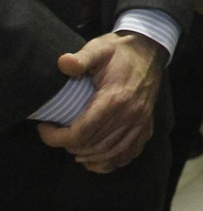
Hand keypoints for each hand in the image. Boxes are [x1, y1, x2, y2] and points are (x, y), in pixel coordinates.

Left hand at [36, 32, 163, 172]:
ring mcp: (140, 122)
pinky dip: (112, 161)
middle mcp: (130, 115)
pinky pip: (129, 153)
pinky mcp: (146, 124)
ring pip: (110, 153)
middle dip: (68, 145)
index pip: (80, 134)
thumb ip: (81, 58)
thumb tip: (62, 63)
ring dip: (87, 155)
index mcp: (115, 99)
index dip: (56, 138)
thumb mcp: (99, 48)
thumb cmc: (121, 50)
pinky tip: (97, 159)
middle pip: (93, 146)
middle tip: (56, 134)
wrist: (150, 49)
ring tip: (72, 146)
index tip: (44, 128)